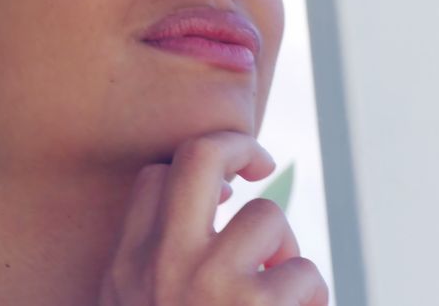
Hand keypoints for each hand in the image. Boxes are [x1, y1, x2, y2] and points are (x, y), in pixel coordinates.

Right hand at [100, 131, 328, 304]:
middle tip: (262, 165)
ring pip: (268, 216)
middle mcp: (160, 265)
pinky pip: (305, 272)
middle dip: (240, 147)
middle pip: (200, 157)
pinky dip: (312, 299)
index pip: (155, 179)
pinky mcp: (253, 304)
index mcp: (126, 270)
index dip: (197, 175)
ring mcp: (206, 282)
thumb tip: (222, 193)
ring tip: (283, 297)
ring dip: (287, 254)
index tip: (225, 191)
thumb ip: (160, 261)